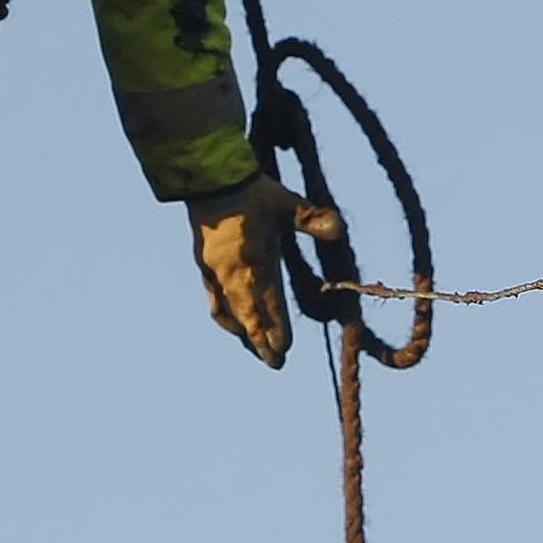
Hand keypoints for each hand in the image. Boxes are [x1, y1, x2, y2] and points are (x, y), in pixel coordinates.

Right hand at [183, 176, 343, 367]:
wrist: (210, 179)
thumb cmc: (252, 191)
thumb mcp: (286, 203)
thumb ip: (312, 220)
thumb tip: (338, 230)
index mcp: (257, 261)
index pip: (269, 305)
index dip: (276, 329)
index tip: (284, 350)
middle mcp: (235, 273)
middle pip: (250, 318)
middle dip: (263, 342)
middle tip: (276, 364)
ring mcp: (217, 273)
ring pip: (231, 313)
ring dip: (245, 335)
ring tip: (257, 352)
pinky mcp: (205, 267)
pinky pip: (214, 301)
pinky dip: (225, 318)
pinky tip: (231, 326)